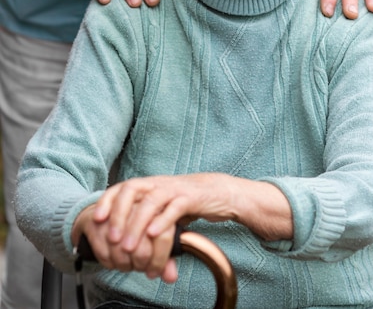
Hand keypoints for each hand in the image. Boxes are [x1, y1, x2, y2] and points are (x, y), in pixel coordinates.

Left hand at [72, 174, 235, 281]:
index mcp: (150, 184)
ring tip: (128, 246)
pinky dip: (162, 221)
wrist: (217, 191)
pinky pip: (174, 207)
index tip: (96, 220)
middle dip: (118, 213)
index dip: (107, 201)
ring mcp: (175, 189)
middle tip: (112, 238)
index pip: (122, 187)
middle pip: (132, 189)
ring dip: (136, 224)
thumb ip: (144, 219)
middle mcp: (159, 183)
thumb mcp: (162, 208)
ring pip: (151, 201)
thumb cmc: (186, 202)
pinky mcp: (191, 198)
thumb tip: (122, 240)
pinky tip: (153, 235)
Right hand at [72, 202, 177, 282]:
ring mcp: (115, 213)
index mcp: (157, 208)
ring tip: (126, 262)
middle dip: (140, 265)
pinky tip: (113, 258)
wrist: (105, 211)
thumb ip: (165, 258)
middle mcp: (138, 205)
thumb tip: (171, 277)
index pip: (163, 237)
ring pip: (122, 253)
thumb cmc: (135, 226)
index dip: (159, 261)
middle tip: (138, 266)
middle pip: (142, 250)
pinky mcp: (97, 221)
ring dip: (124, 265)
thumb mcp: (154, 239)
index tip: (152, 271)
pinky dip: (109, 263)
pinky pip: (104, 254)